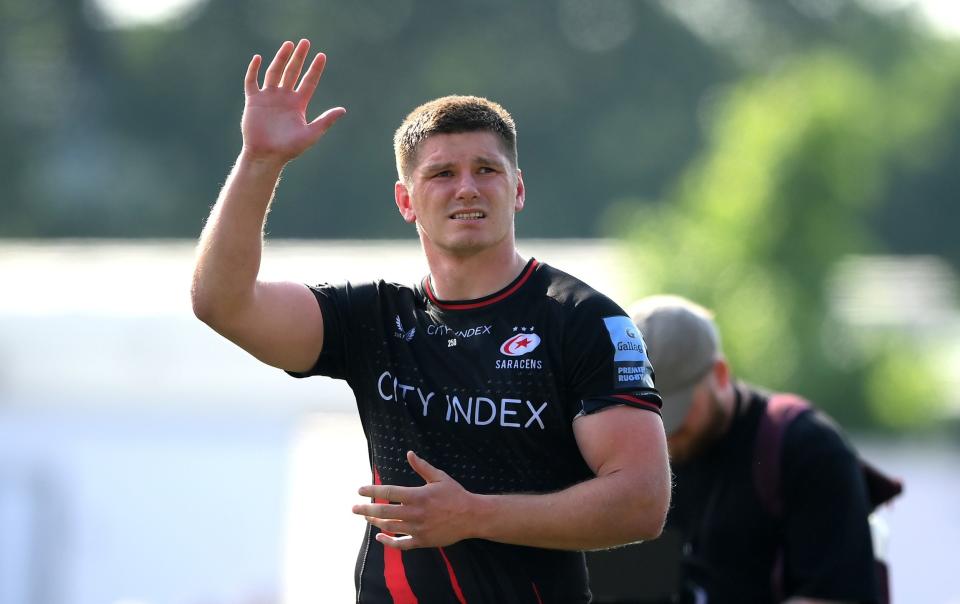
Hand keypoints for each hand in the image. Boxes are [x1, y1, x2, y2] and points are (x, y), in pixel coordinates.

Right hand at [241, 39, 345, 163]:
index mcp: (298, 104)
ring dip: (281, 59)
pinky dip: (254, 70)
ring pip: (275, 72)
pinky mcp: (254, 101)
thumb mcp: (311, 134)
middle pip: (293, 72)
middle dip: (299, 57)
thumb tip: (343, 110)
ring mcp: (269, 98)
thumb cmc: (289, 149)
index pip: (309, 82)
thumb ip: (326, 120)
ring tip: (288, 45)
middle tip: (305, 42)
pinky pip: (252, 82)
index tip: (322, 56)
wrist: (267, 156)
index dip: (315, 69)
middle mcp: (284, 97)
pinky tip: (258, 58)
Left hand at [353, 451, 475, 549]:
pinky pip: (401, 544)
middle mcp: (414, 513)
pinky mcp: (422, 541)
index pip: (388, 493)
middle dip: (366, 509)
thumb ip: (422, 467)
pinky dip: (388, 542)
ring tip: (367, 517)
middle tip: (354, 508)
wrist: (471, 516)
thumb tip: (409, 453)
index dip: (372, 491)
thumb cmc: (455, 494)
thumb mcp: (439, 477)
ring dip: (375, 522)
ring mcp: (417, 529)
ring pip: (390, 527)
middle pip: (384, 512)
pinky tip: (379, 537)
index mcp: (417, 496)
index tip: (359, 490)